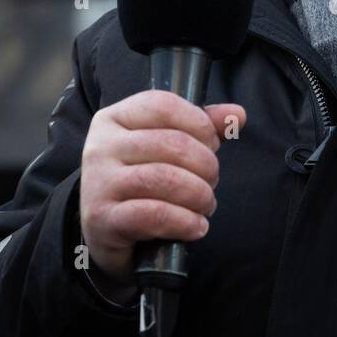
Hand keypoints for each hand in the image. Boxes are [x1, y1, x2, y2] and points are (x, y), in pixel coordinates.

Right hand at [79, 90, 245, 285]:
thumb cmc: (140, 180)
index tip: (211, 145)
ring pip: (165, 179)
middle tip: (211, 182)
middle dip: (206, 165)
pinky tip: (196, 226)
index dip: (199, 125)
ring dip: (199, 195)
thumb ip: (201, 127)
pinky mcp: (103, 219)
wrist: (103, 231)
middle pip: (171, 143)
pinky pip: (155, 215)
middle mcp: (101, 146)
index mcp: (114, 118)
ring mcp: (98, 183)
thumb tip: (237, 114)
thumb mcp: (165, 147)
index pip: (163, 106)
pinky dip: (185, 221)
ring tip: (206, 205)